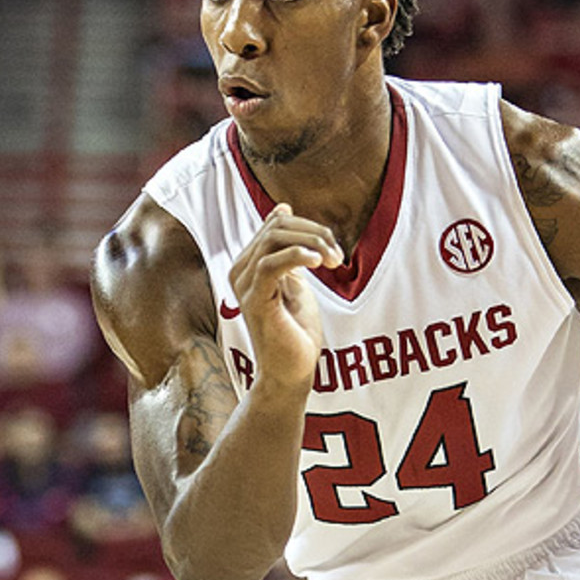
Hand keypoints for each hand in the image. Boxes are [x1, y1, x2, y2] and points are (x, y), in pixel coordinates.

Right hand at [228, 204, 343, 389]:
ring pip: (273, 239)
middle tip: (338, 257)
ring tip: (334, 262)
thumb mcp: (296, 280)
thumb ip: (290, 249)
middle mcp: (241, 270)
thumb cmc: (295, 329)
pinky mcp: (254, 301)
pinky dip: (297, 256)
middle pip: (275, 227)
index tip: (333, 246)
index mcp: (250, 263)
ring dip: (311, 243)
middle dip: (314, 233)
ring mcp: (245, 285)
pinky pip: (270, 264)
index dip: (308, 226)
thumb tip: (283, 208)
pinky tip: (319, 263)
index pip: (275, 224)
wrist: (291, 370)